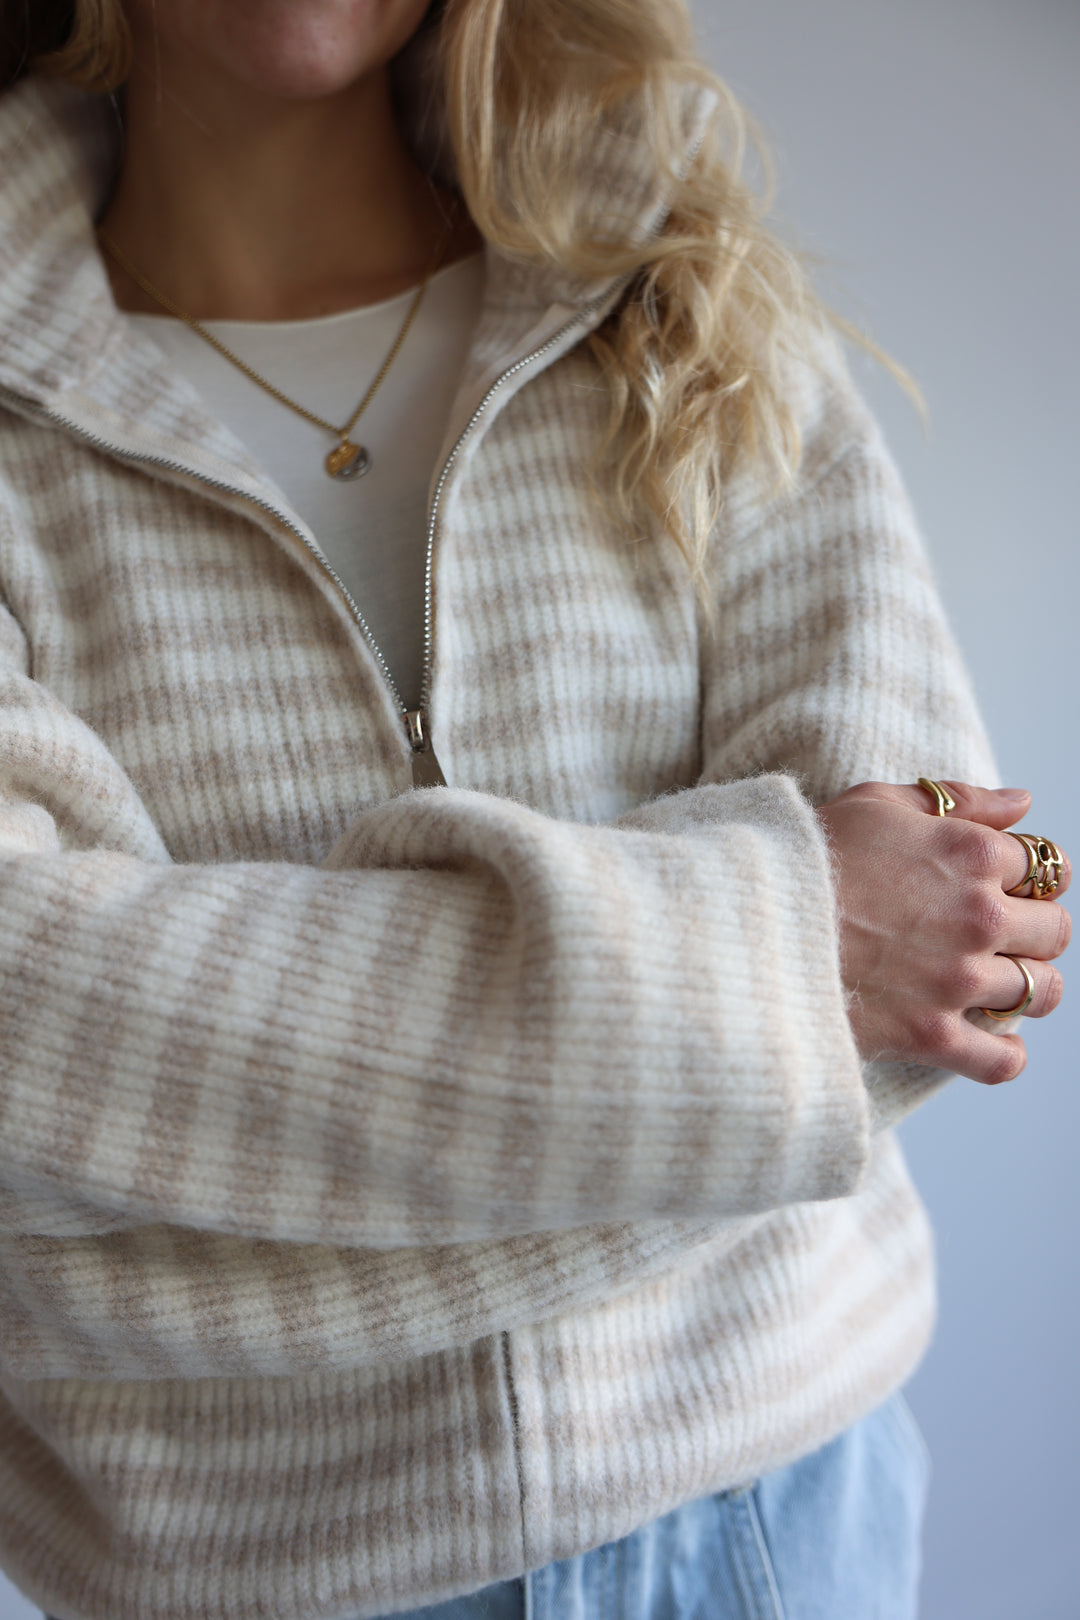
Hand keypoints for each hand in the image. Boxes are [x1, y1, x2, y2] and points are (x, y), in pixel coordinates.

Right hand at [816, 781, 1070, 1083]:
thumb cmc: (803, 857)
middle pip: (1056, 930)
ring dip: (1026, 987)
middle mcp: (979, 916)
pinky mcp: (931, 1035)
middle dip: (1034, 930)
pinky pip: (1003, 1059)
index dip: (1024, 875)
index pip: (1045, 864)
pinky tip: (984, 1038)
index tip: (999, 886)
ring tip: (990, 984)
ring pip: (1043, 991)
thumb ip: (958, 799)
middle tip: (995, 935)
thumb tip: (1021, 802)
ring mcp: (958, 979)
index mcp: (971, 854)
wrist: (747, 923)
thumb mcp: (875, 803)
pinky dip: (1004, 1053)